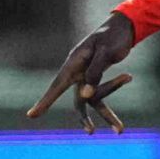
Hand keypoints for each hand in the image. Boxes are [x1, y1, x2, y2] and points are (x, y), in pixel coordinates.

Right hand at [27, 11, 137, 133]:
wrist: (122, 27)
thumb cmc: (111, 37)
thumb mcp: (104, 52)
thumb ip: (94, 73)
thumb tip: (86, 97)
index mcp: (74, 62)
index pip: (57, 85)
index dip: (45, 101)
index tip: (31, 115)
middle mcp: (78, 72)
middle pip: (78, 100)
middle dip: (84, 118)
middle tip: (91, 131)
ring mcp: (87, 76)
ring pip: (94, 100)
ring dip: (107, 114)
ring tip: (120, 130)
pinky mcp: (97, 77)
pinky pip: (103, 91)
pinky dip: (115, 85)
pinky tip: (128, 76)